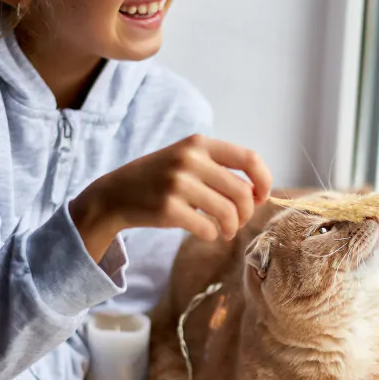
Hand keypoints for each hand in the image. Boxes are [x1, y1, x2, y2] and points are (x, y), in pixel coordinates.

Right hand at [70, 135, 272, 260]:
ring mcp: (178, 183)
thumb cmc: (160, 179)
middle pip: (242, 192)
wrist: (115, 194)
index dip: (264, 180)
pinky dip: (212, 235)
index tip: (261, 197)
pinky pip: (207, 228)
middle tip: (238, 222)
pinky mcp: (168, 208)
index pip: (249, 158)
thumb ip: (220, 169)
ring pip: (228, 213)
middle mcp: (190, 160)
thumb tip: (259, 193)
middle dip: (247, 213)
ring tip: (226, 231)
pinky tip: (205, 233)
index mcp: (199, 144)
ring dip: (232, 228)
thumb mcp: (187, 159)